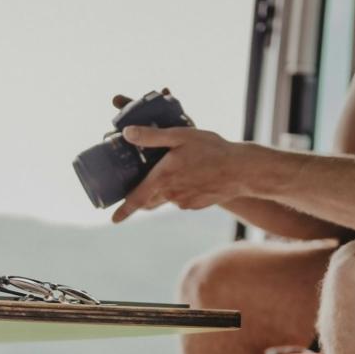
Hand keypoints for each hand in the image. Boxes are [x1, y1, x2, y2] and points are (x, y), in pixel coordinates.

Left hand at [111, 125, 249, 223]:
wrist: (241, 170)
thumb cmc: (211, 149)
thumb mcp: (180, 135)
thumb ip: (152, 136)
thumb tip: (127, 134)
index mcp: (162, 177)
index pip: (137, 199)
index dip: (124, 210)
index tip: (113, 220)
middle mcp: (171, 194)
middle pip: (149, 199)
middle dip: (141, 195)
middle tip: (137, 187)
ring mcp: (184, 202)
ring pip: (166, 198)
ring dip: (164, 188)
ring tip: (173, 171)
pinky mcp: (196, 205)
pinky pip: (181, 199)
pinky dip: (181, 190)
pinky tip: (192, 175)